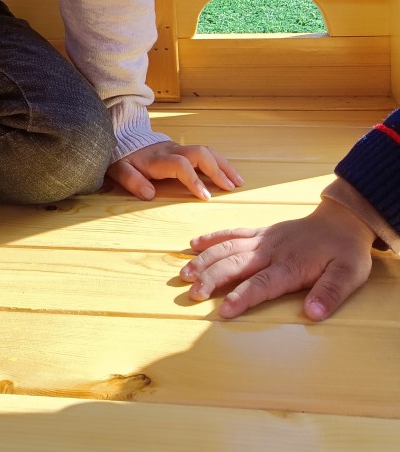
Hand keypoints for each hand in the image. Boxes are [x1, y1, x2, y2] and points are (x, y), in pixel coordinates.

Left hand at [106, 140, 243, 200]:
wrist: (122, 137)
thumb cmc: (123, 158)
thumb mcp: (120, 170)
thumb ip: (132, 181)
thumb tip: (149, 193)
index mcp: (158, 158)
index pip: (181, 165)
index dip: (194, 179)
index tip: (205, 197)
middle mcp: (172, 150)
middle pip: (200, 153)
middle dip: (217, 170)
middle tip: (230, 188)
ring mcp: (179, 147)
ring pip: (206, 151)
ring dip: (223, 165)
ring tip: (238, 182)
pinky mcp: (183, 149)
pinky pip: (205, 153)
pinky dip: (219, 162)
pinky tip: (229, 174)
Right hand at [180, 198, 374, 319]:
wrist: (342, 220)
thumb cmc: (345, 252)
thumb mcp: (349, 275)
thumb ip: (329, 294)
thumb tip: (312, 314)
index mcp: (291, 265)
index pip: (261, 284)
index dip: (241, 298)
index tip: (222, 311)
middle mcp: (271, 250)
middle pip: (236, 264)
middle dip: (212, 278)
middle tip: (191, 293)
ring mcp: (263, 239)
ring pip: (228, 247)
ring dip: (205, 259)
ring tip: (185, 273)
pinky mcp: (260, 231)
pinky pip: (232, 232)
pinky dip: (213, 238)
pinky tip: (194, 244)